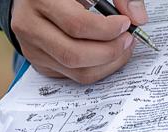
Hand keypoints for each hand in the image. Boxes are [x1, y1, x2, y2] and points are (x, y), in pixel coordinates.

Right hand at [11, 0, 147, 83]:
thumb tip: (138, 18)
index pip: (77, 25)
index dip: (108, 30)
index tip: (125, 24)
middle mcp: (29, 25)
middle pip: (74, 54)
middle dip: (111, 52)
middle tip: (127, 40)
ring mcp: (32, 48)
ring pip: (77, 71)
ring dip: (108, 64)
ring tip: (121, 47)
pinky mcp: (40, 63)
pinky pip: (75, 77)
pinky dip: (99, 69)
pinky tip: (107, 54)